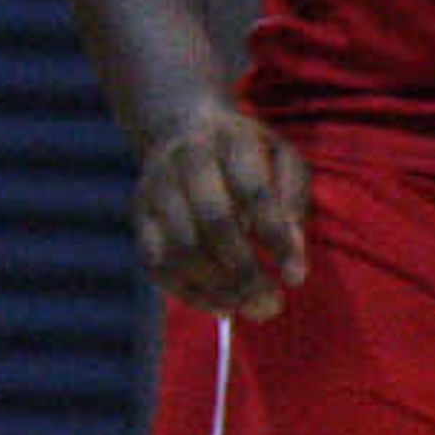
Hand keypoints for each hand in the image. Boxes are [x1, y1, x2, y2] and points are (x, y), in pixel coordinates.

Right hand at [132, 102, 309, 318]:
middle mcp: (186, 162)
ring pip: (180, 249)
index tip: (296, 278)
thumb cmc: (250, 154)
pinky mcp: (138, 216)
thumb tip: (292, 256)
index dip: (276, 239)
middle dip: (245, 271)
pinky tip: (222, 306)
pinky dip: (189, 293)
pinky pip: (157, 264)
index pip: (255, 194)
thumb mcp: (285, 161)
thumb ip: (293, 202)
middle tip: (272, 304)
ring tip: (250, 307)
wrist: (183, 127)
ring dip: (217, 288)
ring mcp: (155, 189)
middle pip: (214, 223)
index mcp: (231, 141)